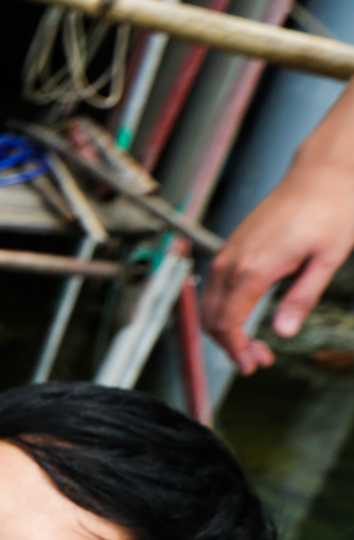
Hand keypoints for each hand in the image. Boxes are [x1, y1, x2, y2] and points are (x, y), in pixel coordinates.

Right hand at [200, 161, 353, 373]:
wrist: (322, 173)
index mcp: (253, 269)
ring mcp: (229, 251)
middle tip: (255, 360)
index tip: (251, 365)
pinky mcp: (233, 245)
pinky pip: (216, 286)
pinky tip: (245, 314)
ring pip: (209, 303)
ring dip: (224, 328)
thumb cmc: (331, 209)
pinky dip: (223, 308)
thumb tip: (283, 331)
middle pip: (211, 317)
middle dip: (229, 345)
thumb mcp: (327, 259)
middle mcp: (233, 261)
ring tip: (252, 343)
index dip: (236, 350)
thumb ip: (302, 298)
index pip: (228, 323)